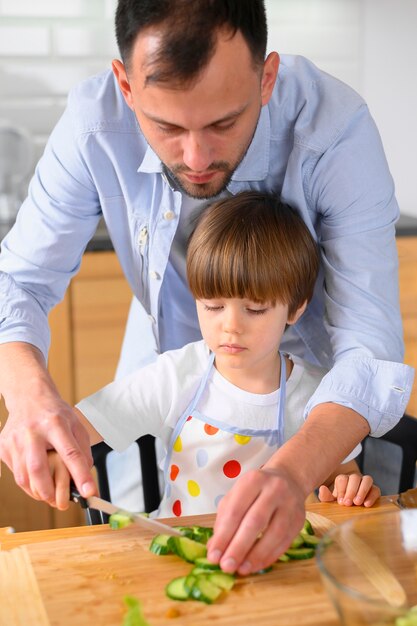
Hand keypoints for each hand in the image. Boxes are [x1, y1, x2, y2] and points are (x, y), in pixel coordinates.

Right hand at [0, 383, 95, 504]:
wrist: (29, 397)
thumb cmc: (55, 414)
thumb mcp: (76, 425)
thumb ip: (82, 452)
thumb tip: (84, 480)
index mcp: (55, 423)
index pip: (70, 453)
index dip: (80, 475)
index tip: (90, 493)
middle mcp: (32, 431)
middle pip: (38, 469)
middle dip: (50, 491)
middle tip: (60, 502)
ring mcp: (14, 439)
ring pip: (23, 477)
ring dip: (38, 492)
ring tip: (50, 493)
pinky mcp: (3, 447)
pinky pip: (16, 474)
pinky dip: (28, 484)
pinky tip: (37, 479)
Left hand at [206, 467, 305, 574]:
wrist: (289, 479)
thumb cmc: (256, 491)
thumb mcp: (236, 496)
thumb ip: (224, 520)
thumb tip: (214, 548)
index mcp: (252, 481)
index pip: (235, 511)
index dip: (223, 535)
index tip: (213, 556)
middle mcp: (273, 489)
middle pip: (255, 521)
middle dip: (239, 547)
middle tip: (226, 566)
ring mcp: (289, 504)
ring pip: (274, 533)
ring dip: (256, 555)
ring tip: (241, 569)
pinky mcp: (299, 520)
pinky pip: (285, 542)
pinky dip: (269, 557)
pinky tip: (256, 566)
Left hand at [318, 473, 380, 506]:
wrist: (351, 510)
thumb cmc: (339, 504)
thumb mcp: (330, 502)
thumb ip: (325, 496)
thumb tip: (322, 488)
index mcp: (342, 480)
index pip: (342, 479)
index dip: (341, 490)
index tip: (341, 502)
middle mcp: (354, 479)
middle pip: (354, 477)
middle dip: (351, 491)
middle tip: (348, 504)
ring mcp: (365, 483)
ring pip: (367, 479)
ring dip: (362, 491)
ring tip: (358, 503)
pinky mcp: (375, 490)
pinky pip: (376, 489)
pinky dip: (372, 496)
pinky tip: (367, 505)